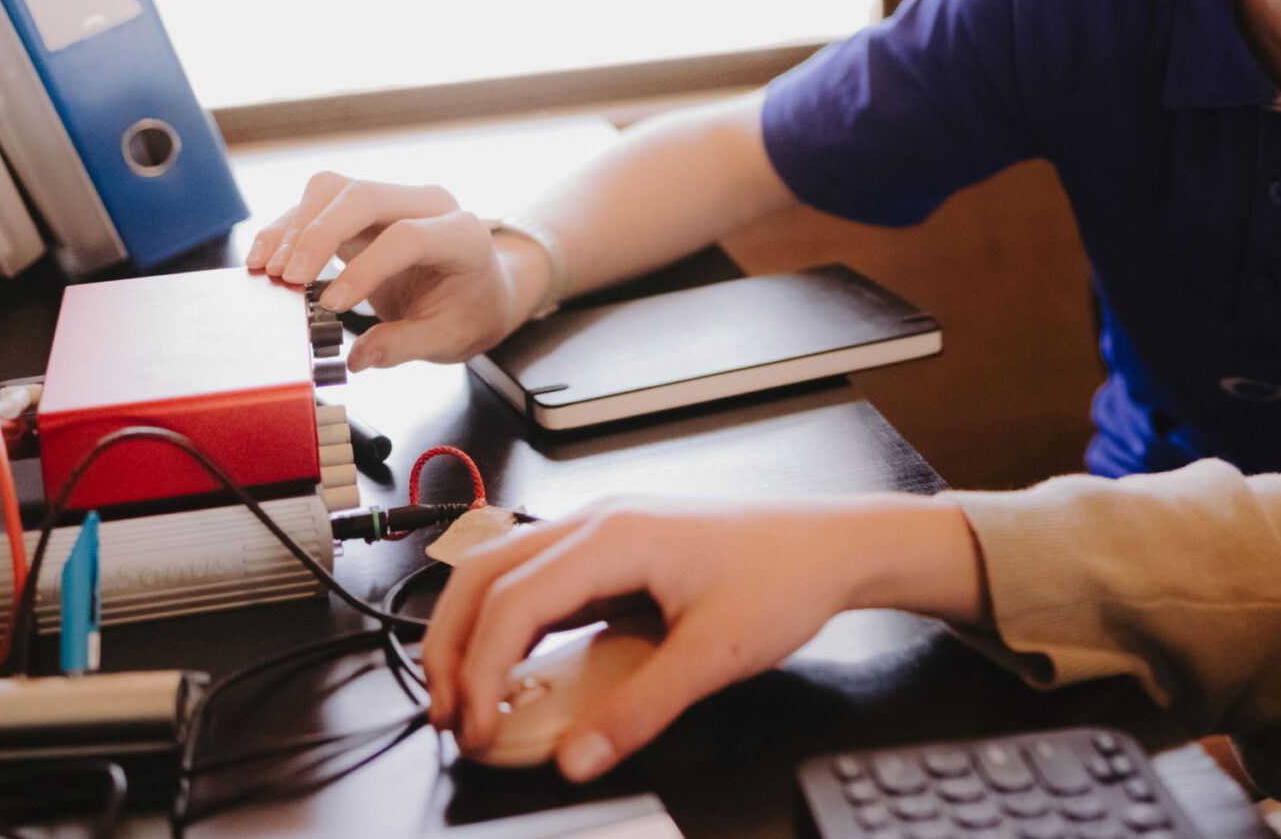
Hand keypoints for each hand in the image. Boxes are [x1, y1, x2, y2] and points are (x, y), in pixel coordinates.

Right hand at [245, 173, 543, 369]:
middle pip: (364, 196)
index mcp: (461, 233)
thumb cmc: (469, 312)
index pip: (407, 235)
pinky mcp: (362, 212)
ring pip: (333, 189)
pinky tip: (265, 259)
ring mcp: (392, 201)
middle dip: (318, 233)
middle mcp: (426, 204)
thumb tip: (358, 357)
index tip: (334, 306)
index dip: (367, 268)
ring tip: (272, 271)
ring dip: (295, 227)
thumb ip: (405, 345)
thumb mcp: (449, 338)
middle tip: (289, 278)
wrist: (479, 291)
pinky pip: (318, 205)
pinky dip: (286, 228)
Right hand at [422, 495, 988, 780]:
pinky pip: (537, 579)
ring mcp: (604, 531)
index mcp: (615, 535)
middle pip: (485, 574)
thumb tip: (578, 758)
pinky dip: (507, 622)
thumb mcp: (715, 656)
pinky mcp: (615, 551)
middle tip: (448, 715)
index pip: (513, 601)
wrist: (832, 544)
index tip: (476, 729)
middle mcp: (598, 521)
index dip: (479, 670)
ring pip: (502, 569)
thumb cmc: (784, 577)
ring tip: (465, 695)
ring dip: (471, 629)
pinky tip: (510, 666)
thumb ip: (641, 711)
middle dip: (450, 646)